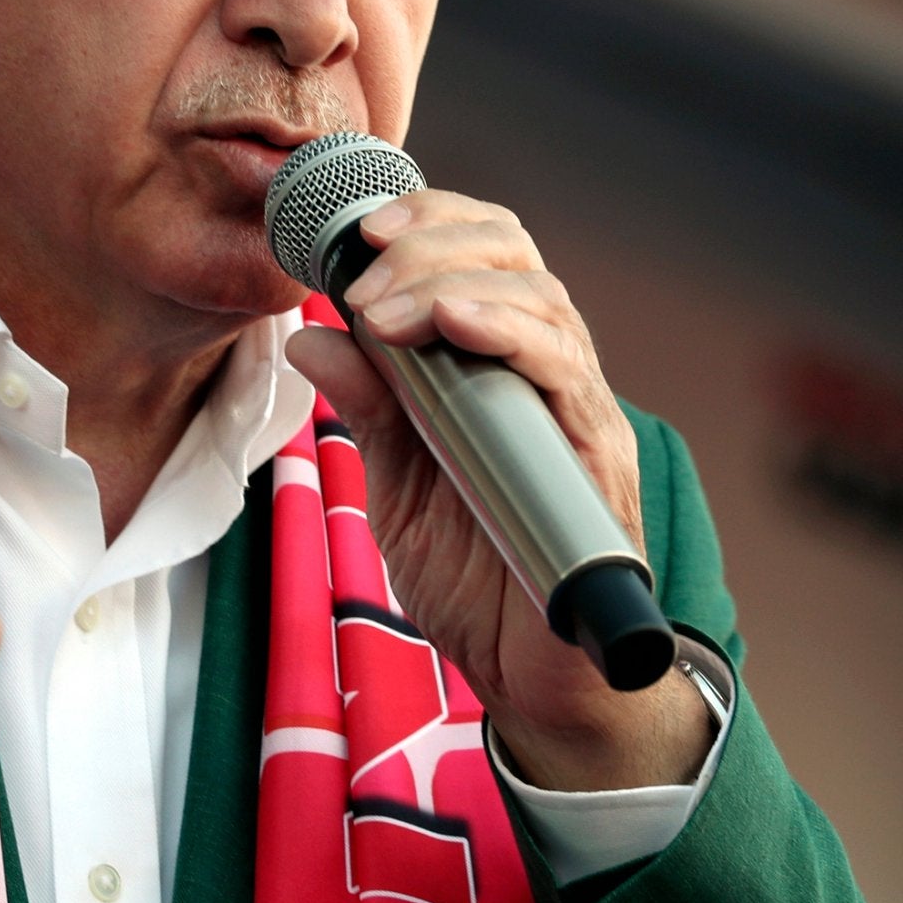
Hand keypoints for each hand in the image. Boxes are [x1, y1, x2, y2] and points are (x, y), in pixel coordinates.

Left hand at [282, 190, 710, 793]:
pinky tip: (457, 324)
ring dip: (450, 284)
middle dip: (430, 241)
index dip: (427, 222)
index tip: (354, 230)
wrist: (531, 680)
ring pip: (539, 299)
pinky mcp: (594, 459)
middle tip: (360, 270)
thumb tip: (308, 336)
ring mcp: (576, 413)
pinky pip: (564, 372)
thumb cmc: (478, 579)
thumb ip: (368, 410)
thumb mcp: (397, 487)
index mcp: (498, 368)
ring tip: (382, 306)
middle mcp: (546, 374)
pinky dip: (509, 334)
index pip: (482, 254)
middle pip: (513, 255)